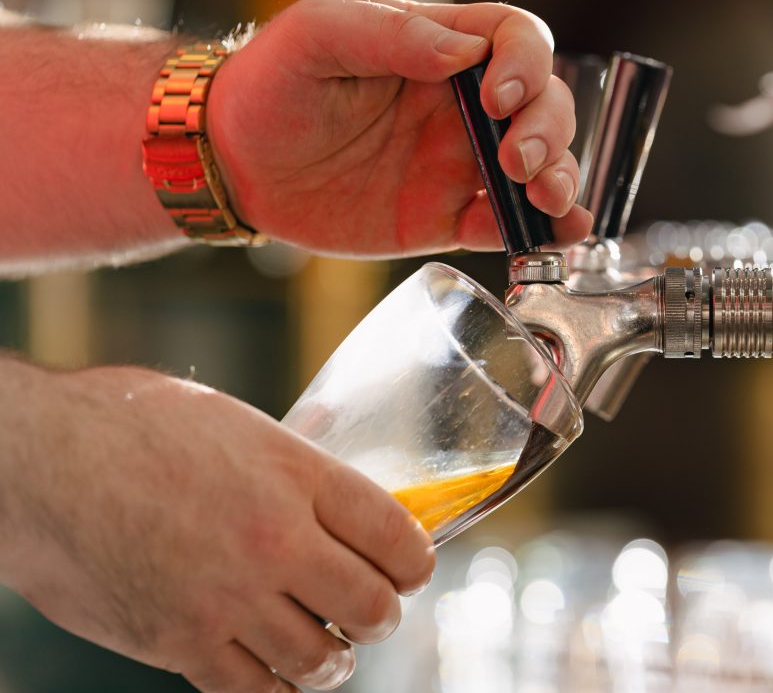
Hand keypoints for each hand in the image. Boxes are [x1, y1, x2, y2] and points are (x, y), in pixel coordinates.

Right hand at [0, 363, 433, 691]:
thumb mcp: (236, 423)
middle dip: (383, 612)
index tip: (411, 568)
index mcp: (296, 474)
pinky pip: (255, 690)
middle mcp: (273, 539)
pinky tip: (277, 668)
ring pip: (323, 658)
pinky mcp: (179, 642)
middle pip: (374, 605)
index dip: (417, 561)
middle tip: (373, 606)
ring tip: (328, 643)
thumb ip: (294, 467)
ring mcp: (227, 597)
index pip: (399, 536)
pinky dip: (277, 685)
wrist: (35, 459)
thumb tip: (339, 497)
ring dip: (336, 656)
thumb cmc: (129, 424)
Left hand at [207, 0, 591, 255]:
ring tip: (548, 199)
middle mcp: (462, 104)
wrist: (234, 161)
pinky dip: (537, 233)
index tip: (496, 97)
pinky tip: (552, 236)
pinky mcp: (445, 216)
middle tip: (517, 159)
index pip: (515, 39)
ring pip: (540, 165)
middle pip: (544, 104)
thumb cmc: (271, 82)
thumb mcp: (320, 35)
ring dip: (559, 179)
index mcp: (439, 49)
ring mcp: (458, 162)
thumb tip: (465, 53)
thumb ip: (392, 35)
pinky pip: (504, 224)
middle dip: (548, 131)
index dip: (526, 64)